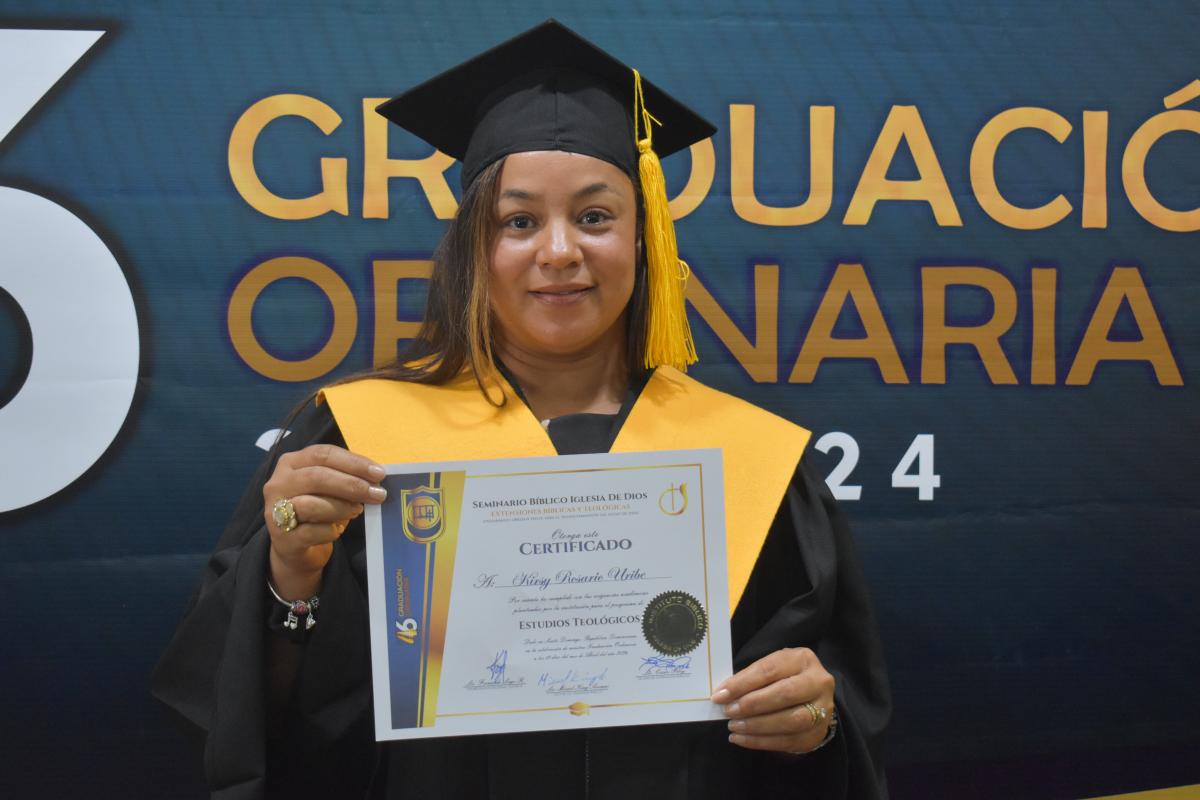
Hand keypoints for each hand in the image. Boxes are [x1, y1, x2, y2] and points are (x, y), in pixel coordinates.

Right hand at [262, 444, 386, 598]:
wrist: (294, 548)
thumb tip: (375, 478)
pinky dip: (330, 531)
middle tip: (377, 494)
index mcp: (291, 463)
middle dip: (352, 484)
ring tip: (357, 511)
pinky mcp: (281, 537)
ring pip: (311, 504)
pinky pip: (311, 532)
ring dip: (341, 507)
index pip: (323, 454)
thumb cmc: (315, 511)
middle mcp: (278, 483)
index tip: (379, 473)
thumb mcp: (329, 489)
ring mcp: (275, 511)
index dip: (353, 462)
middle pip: (317, 476)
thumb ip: (346, 478)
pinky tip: (338, 531)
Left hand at [711, 647, 835, 753]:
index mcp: (803, 659)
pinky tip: (742, 739)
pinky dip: (761, 742)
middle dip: (753, 704)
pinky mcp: (817, 733)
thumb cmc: (783, 678)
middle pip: (785, 694)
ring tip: (734, 726)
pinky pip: (789, 741)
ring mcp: (823, 710)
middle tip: (729, 711)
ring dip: (757, 726)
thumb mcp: (770, 669)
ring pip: (791, 720)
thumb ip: (750, 679)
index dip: (743, 683)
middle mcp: (818, 682)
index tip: (720, 695)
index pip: (770, 670)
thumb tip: (723, 694)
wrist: (811, 697)